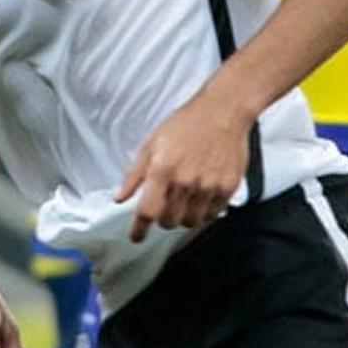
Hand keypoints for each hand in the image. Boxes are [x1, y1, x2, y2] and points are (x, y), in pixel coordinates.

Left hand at [115, 93, 249, 240]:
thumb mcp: (152, 143)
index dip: (139, 230)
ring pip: (191, 222)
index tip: (136, 236)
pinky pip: (212, 214)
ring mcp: (209, 186)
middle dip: (163, 217)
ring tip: (186, 198)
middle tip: (166, 204)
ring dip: (184, 216)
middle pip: (169, 221)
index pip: (147, 211)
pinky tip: (202, 194)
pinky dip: (205, 211)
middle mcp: (186, 180)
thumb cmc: (187, 123)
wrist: (223, 111)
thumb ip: (135, 174)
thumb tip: (120, 197)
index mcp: (163, 169)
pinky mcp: (227, 188)